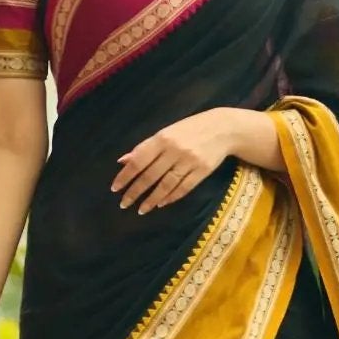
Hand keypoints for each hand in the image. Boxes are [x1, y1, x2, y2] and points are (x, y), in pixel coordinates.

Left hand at [111, 108, 234, 214]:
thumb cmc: (189, 129)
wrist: (223, 128)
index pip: (139, 160)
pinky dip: (171, 197)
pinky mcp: (202, 171)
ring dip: (152, 199)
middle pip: (150, 175)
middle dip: (135, 191)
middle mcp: (174, 150)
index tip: (115, 189)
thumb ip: (145, 147)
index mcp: (162, 138)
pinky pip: (184, 188)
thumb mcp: (166, 132)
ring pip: (166, 185)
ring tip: (141, 209)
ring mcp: (189, 162)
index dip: (125, 176)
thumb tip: (123, 161)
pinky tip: (161, 204)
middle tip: (124, 204)